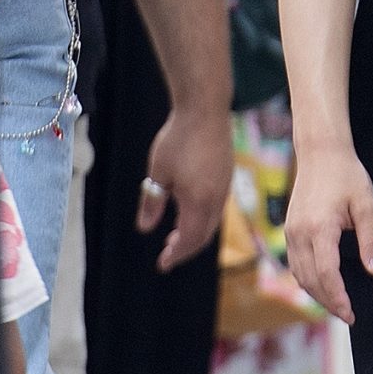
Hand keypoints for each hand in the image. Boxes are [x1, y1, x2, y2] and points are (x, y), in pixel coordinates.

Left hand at [140, 105, 232, 269]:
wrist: (205, 109)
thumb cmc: (179, 138)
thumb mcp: (158, 172)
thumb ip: (152, 202)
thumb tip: (145, 228)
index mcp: (199, 201)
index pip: (189, 239)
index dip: (176, 255)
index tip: (162, 264)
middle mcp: (217, 198)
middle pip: (203, 235)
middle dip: (185, 248)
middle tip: (167, 253)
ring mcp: (225, 187)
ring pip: (212, 221)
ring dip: (195, 233)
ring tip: (175, 234)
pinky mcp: (227, 175)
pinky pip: (216, 207)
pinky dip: (202, 218)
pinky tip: (188, 210)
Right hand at [283, 140, 372, 324]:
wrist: (320, 152)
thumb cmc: (347, 175)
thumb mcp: (366, 205)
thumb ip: (371, 240)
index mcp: (320, 228)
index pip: (326, 274)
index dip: (338, 298)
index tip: (350, 314)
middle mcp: (300, 233)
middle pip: (311, 280)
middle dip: (328, 302)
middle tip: (348, 316)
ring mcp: (291, 231)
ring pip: (300, 275)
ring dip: (316, 294)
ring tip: (337, 306)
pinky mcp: (290, 229)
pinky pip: (295, 263)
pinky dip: (308, 279)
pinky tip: (323, 285)